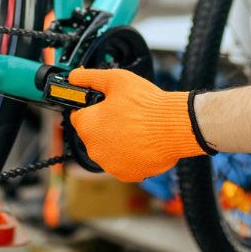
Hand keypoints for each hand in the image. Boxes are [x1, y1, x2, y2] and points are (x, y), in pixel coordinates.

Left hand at [67, 67, 207, 182]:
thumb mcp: (115, 79)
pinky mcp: (127, 174)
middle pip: (93, 134)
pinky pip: (124, 162)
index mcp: (87, 126)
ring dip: (117, 141)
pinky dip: (130, 154)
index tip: (103, 105)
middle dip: (104, 124)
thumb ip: (90, 78)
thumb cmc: (147, 105)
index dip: (90, 108)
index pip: (78, 116)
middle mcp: (94, 149)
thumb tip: (75, 76)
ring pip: (108, 149)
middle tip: (124, 113)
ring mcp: (111, 164)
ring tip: (136, 127)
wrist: (175, 126)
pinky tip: (142, 141)